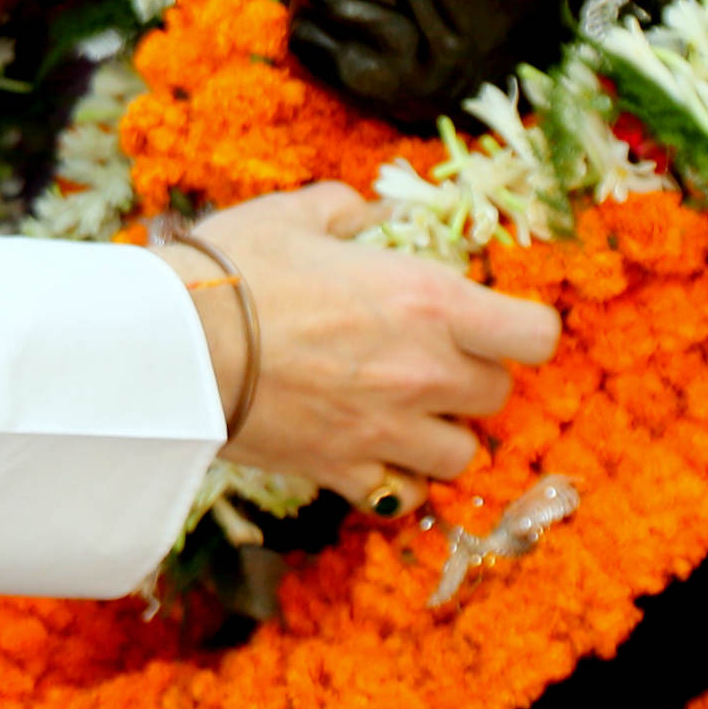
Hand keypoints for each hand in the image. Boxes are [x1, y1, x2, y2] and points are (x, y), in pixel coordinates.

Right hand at [171, 187, 560, 499]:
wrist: (171, 346)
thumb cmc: (234, 269)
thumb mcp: (294, 214)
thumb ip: (347, 211)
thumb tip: (367, 213)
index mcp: (428, 300)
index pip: (535, 334)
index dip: (523, 328)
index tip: (494, 320)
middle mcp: (425, 371)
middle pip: (499, 394)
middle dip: (473, 376)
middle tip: (430, 356)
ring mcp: (388, 432)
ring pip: (462, 455)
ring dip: (443, 433)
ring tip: (405, 411)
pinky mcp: (345, 472)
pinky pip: (403, 497)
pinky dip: (398, 482)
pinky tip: (372, 454)